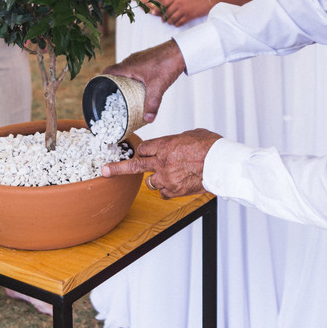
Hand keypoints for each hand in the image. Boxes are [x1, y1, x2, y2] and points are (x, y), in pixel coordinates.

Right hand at [102, 40, 185, 121]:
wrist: (181, 50)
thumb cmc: (167, 63)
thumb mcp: (158, 86)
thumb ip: (152, 103)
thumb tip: (148, 119)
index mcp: (128, 65)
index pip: (108, 71)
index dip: (102, 79)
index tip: (99, 88)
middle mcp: (132, 60)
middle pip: (116, 71)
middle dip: (114, 82)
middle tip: (113, 95)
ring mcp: (140, 58)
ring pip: (127, 69)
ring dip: (125, 79)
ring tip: (126, 92)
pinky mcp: (148, 58)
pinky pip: (135, 67)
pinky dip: (134, 76)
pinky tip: (141, 84)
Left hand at [102, 128, 221, 197]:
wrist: (222, 164)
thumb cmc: (211, 147)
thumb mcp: (191, 135)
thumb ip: (177, 141)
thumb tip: (175, 144)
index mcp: (165, 145)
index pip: (143, 148)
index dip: (143, 151)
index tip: (142, 153)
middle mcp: (162, 162)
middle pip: (134, 166)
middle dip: (117, 168)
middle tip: (104, 171)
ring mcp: (167, 178)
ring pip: (150, 182)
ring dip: (155, 179)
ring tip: (170, 175)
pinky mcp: (174, 191)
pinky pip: (163, 193)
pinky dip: (168, 190)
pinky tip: (178, 184)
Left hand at [152, 0, 209, 26]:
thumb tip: (170, 0)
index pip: (163, 3)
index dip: (158, 8)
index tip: (156, 12)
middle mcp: (179, 3)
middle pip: (167, 12)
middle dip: (163, 17)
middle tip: (163, 19)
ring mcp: (184, 10)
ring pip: (172, 18)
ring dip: (170, 21)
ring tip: (169, 22)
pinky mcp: (190, 16)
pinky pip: (180, 22)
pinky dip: (177, 24)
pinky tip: (177, 24)